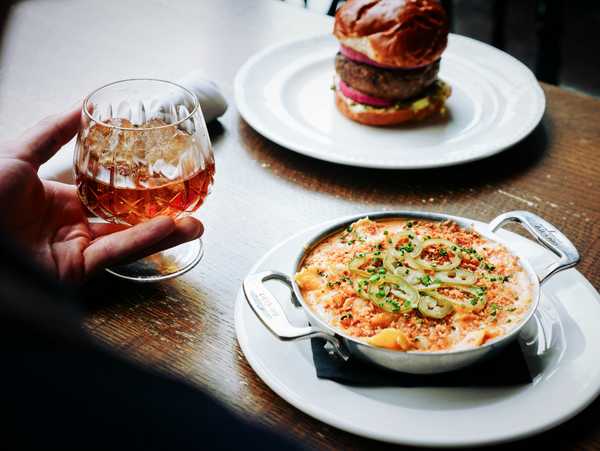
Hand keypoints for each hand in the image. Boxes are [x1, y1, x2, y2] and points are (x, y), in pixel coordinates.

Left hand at [0, 105, 203, 281]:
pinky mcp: (76, 271)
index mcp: (58, 203)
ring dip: (165, 232)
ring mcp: (75, 251)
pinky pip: (116, 252)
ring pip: (129, 239)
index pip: (107, 195)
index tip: (161, 174)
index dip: (136, 187)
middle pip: (126, 221)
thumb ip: (51, 133)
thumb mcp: (15, 155)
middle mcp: (71, 229)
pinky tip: (172, 228)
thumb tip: (81, 106)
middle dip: (162, 215)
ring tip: (196, 223)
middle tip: (189, 203)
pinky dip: (145, 239)